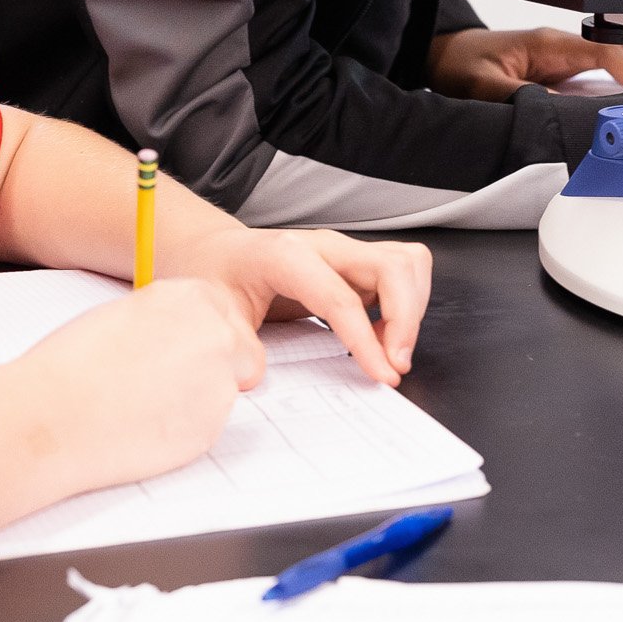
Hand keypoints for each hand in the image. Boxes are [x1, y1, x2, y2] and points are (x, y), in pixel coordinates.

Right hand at [25, 278, 263, 491]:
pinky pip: (210, 427)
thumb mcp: (124, 315)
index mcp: (191, 297)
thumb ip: (166, 322)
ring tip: (145, 406)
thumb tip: (181, 338)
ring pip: (226, 393)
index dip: (206, 337)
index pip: (225, 315)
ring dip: (199, 401)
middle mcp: (217, 333)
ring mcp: (220, 382)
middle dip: (220, 369)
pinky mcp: (213, 428)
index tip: (184, 351)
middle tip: (171, 384)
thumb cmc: (73, 364)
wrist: (55, 414)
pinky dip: (187, 430)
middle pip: (244, 353)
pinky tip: (146, 428)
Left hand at [172, 226, 433, 385]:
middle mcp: (325, 246)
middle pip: (392, 266)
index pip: (342, 298)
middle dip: (406, 319)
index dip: (367, 340)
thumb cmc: (216, 277)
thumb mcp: (211, 311)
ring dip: (412, 310)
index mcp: (287, 255)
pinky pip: (401, 275)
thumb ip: (232, 343)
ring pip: (407, 263)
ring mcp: (344, 253)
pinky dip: (406, 306)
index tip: (383, 375)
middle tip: (395, 366)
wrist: (218, 255)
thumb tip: (254, 375)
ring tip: (388, 350)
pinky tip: (381, 336)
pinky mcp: (356, 265)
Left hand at [429, 26, 622, 100]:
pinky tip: (613, 120)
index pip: (599, 51)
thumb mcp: (482, 82)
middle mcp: (560, 51)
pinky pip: (591, 88)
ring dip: (622, 94)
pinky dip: (606, 102)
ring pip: (606, 76)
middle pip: (611, 62)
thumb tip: (551, 109)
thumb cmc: (460, 61)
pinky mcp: (558, 79)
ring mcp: (561, 64)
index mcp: (547, 43)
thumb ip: (515, 95)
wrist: (447, 57)